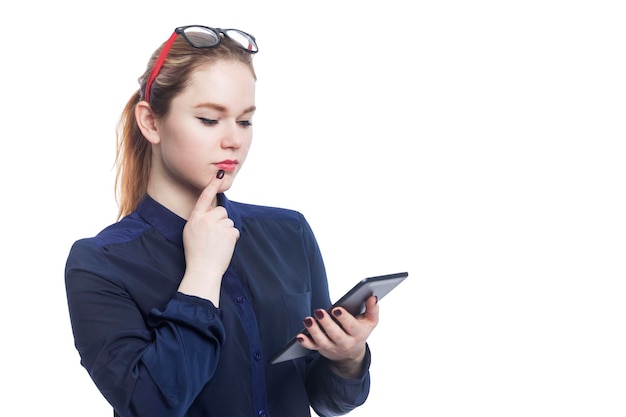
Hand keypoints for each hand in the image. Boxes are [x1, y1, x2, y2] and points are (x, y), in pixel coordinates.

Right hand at [177, 172, 239, 304]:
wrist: (202, 270)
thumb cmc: (197, 254)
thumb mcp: (191, 233)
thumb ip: (200, 220)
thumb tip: (213, 209)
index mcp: (194, 219)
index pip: (204, 198)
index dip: (212, 185)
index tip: (219, 173)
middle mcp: (205, 220)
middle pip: (221, 210)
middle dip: (221, 221)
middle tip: (214, 237)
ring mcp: (217, 226)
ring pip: (229, 221)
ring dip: (226, 231)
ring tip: (217, 244)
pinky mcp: (228, 233)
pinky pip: (234, 231)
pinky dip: (232, 239)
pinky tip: (224, 248)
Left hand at [297, 295, 378, 377]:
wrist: (351, 354)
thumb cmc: (360, 330)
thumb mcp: (370, 322)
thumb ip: (373, 309)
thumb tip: (372, 296)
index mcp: (358, 334)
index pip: (351, 327)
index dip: (344, 319)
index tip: (336, 309)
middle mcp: (345, 343)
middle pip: (335, 334)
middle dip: (326, 323)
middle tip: (319, 311)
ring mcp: (332, 347)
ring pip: (322, 341)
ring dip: (314, 331)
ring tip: (307, 320)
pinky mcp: (321, 349)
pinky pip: (312, 347)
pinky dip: (305, 342)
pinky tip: (299, 336)